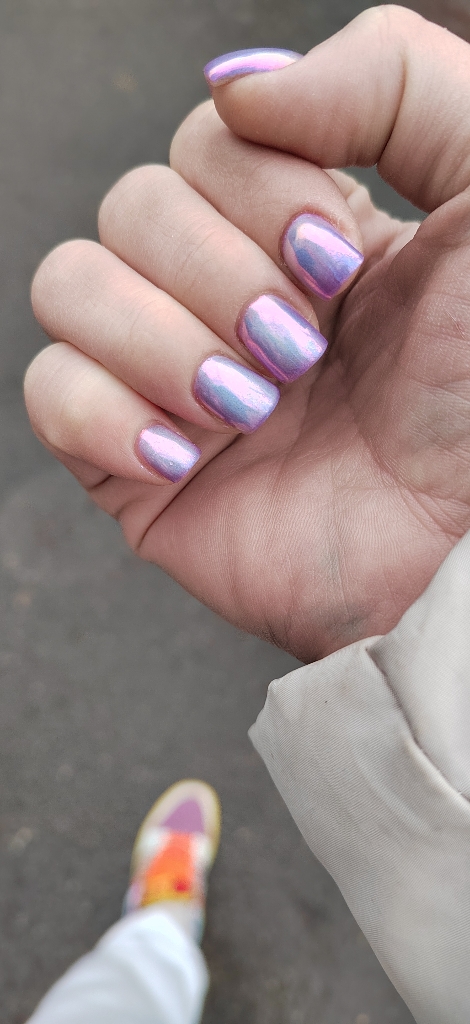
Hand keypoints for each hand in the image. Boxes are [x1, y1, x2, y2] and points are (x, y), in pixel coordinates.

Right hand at [25, 7, 469, 661]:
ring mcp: (176, 379)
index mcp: (303, 228)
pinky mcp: (140, 467)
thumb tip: (240, 90)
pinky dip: (105, 413)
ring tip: (250, 406)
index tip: (335, 264)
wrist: (462, 554)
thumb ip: (393, 81)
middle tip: (301, 350)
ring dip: (157, 339)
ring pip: (70, 285)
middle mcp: (228, 294)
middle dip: (215, 274)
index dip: (253, 189)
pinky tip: (187, 454)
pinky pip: (51, 395)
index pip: (208, 141)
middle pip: (132, 206)